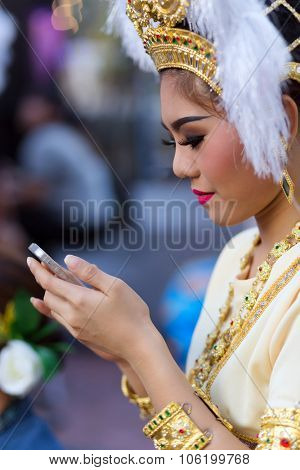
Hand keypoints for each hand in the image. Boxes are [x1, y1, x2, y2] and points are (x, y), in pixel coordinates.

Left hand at [27, 255, 156, 363]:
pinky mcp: (78, 335)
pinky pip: (57, 318)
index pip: (50, 282)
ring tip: (52, 279)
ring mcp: (74, 327)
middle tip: (48, 266)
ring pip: (51, 306)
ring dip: (49, 292)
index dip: (39, 269)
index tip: (32, 258)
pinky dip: (48, 307)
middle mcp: (72, 315)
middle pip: (48, 293)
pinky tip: (40, 303)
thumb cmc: (131, 313)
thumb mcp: (115, 286)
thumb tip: (68, 260)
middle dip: (45, 278)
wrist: (137, 346)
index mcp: (80, 300)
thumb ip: (90, 272)